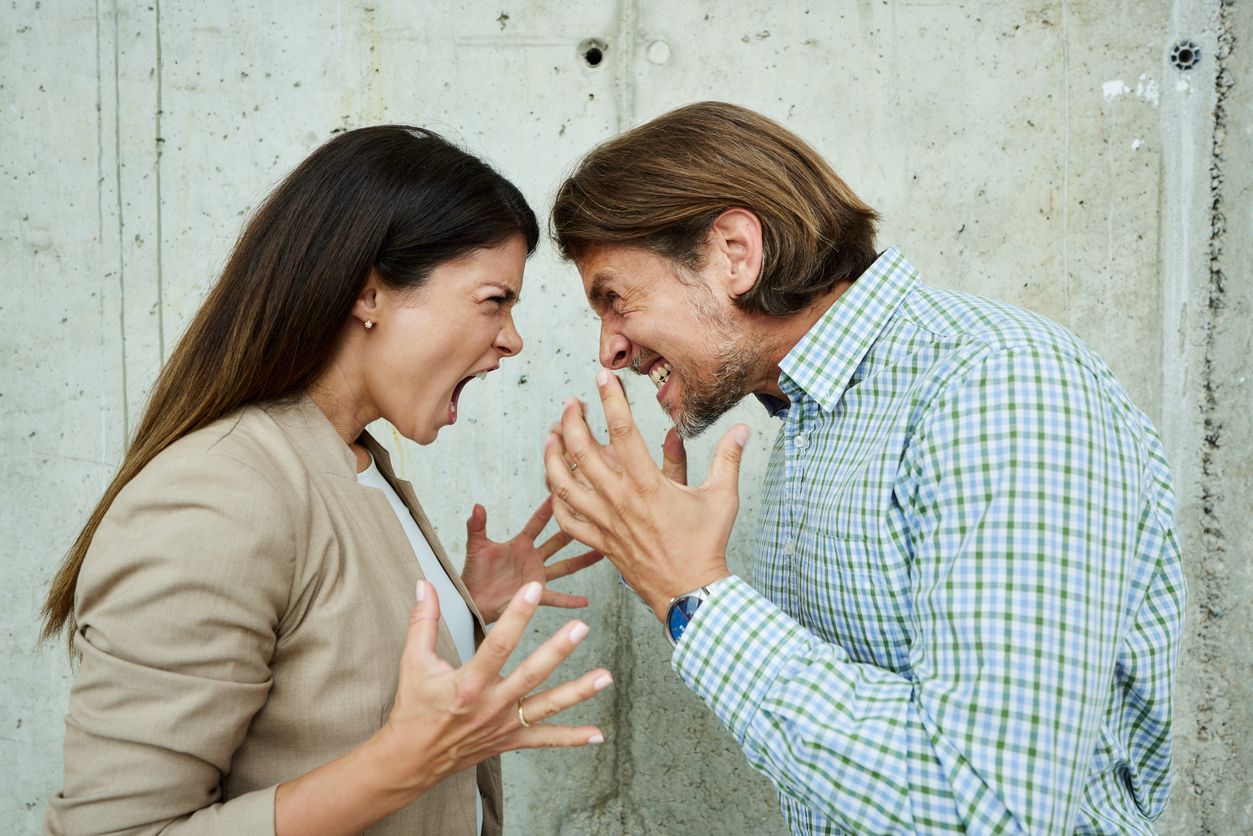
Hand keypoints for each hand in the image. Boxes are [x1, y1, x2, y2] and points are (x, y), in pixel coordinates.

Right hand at [373, 581, 611, 800]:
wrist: (411, 759)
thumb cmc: (413, 708)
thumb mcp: (414, 661)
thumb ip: (423, 621)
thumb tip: (423, 583)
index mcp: (467, 683)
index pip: (497, 644)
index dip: (517, 616)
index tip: (533, 590)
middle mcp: (490, 705)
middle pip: (531, 674)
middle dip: (558, 651)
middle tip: (582, 628)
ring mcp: (503, 725)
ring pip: (546, 707)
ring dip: (578, 692)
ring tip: (606, 677)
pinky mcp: (510, 741)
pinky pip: (544, 740)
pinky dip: (572, 738)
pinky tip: (598, 734)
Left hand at [462, 498, 602, 623]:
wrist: (471, 601)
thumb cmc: (473, 573)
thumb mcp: (476, 547)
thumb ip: (477, 526)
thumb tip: (477, 506)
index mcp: (520, 544)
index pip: (538, 523)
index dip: (549, 509)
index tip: (562, 494)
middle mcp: (532, 558)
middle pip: (558, 542)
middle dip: (574, 530)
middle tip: (592, 518)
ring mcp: (537, 576)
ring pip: (564, 567)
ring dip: (582, 561)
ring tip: (602, 553)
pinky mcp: (536, 595)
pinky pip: (556, 598)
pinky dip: (570, 600)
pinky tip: (585, 601)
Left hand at [543, 371, 748, 619]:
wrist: (690, 592)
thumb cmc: (706, 544)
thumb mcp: (722, 497)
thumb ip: (728, 458)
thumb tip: (742, 429)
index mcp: (648, 485)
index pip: (622, 432)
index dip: (610, 401)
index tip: (603, 378)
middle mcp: (620, 500)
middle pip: (582, 453)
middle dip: (572, 421)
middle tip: (573, 403)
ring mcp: (606, 522)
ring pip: (565, 484)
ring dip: (553, 457)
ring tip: (552, 434)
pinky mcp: (600, 542)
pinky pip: (567, 519)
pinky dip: (556, 499)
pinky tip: (554, 483)